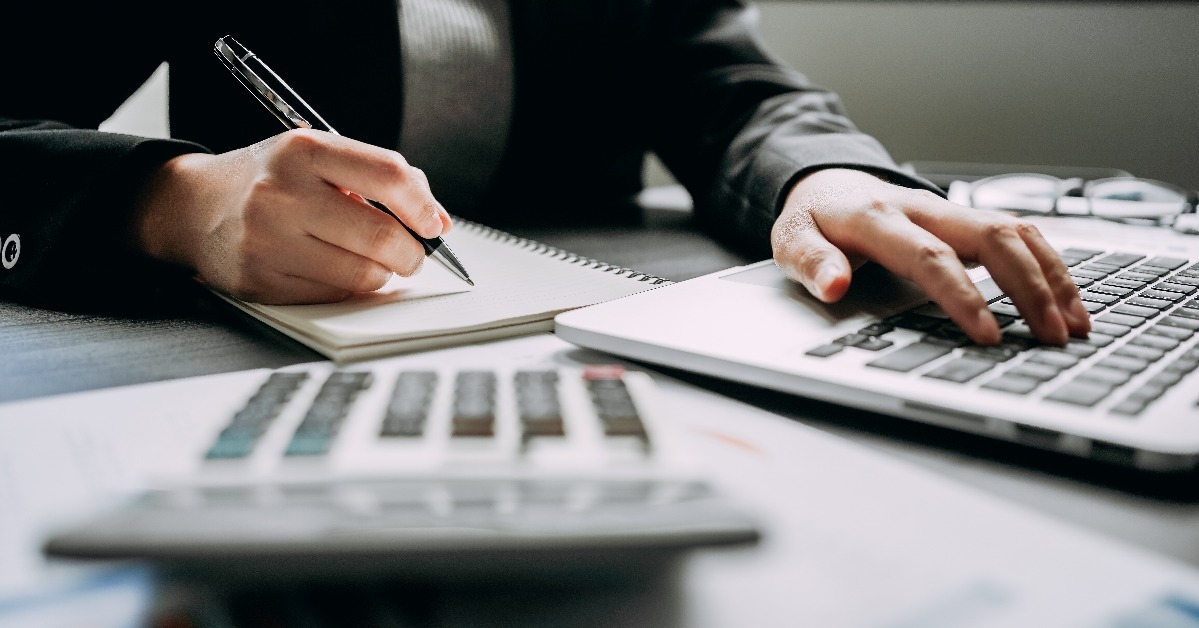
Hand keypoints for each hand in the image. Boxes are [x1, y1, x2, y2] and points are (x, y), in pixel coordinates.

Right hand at [132, 129, 451, 303]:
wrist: (193, 206)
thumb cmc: (271, 181)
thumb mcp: (318, 157)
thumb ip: (379, 178)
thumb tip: (437, 221)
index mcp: (304, 151)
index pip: (388, 175)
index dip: (423, 205)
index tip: (433, 224)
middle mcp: (282, 193)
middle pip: (381, 235)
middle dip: (412, 253)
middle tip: (411, 254)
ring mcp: (267, 240)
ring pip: (362, 275)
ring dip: (382, 275)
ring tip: (372, 263)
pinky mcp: (259, 281)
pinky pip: (332, 297)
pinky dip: (348, 290)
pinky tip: (336, 272)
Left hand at [771, 168, 1090, 345]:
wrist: (825, 183)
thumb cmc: (813, 220)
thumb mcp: (791, 241)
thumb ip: (811, 263)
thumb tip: (834, 285)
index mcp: (877, 217)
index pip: (930, 257)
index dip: (962, 296)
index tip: (988, 336)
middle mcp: (923, 207)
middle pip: (992, 236)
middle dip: (1029, 286)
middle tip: (1052, 336)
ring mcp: (950, 210)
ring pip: (1016, 230)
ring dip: (1051, 276)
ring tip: (1074, 325)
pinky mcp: (967, 218)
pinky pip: (1020, 233)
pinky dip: (1049, 265)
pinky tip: (1066, 301)